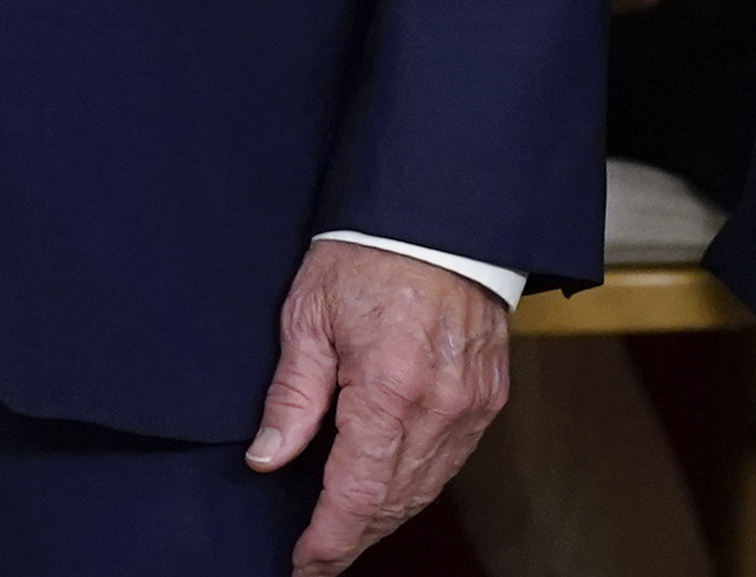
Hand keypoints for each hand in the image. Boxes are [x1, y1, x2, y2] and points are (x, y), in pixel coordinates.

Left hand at [248, 240, 510, 574]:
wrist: (438, 213)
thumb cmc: (368, 252)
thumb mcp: (308, 315)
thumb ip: (291, 397)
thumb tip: (267, 459)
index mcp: (389, 388)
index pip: (356, 494)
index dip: (328, 539)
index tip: (304, 562)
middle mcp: (439, 406)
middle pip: (393, 502)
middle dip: (353, 537)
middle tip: (318, 557)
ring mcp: (472, 404)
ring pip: (426, 489)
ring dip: (385, 517)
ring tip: (347, 532)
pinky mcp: (489, 395)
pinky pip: (451, 461)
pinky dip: (418, 484)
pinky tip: (391, 490)